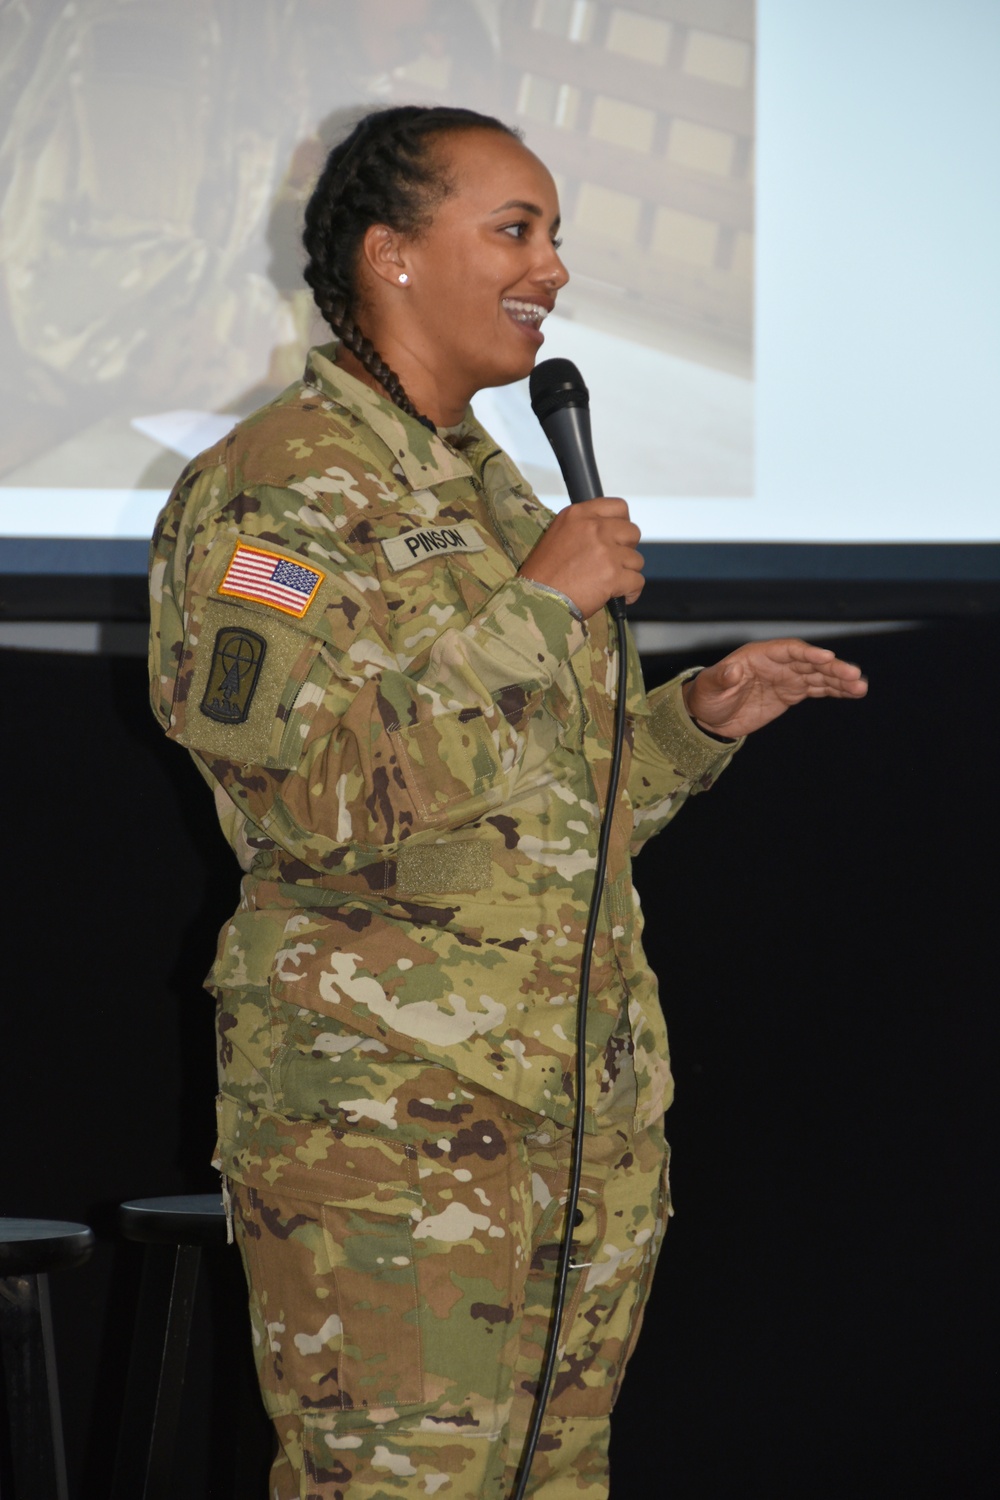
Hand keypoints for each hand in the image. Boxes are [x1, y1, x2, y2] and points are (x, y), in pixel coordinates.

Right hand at [520, 498, 643, 618]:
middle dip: (627, 549)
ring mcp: (605, 551)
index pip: (618, 507)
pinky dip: (631, 592)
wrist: (536, 600)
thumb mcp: (558, 534)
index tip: (618, 536)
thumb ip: (584, 527)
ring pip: (636, 559)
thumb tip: (608, 532)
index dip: (623, 523)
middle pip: (632, 532)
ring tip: (610, 582)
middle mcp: (594, 528)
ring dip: (627, 573)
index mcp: (579, 515)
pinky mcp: (613, 575)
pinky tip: (619, 596)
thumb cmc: (543, 574)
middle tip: (613, 562)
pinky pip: (638, 581)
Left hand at [683, 638, 867, 738]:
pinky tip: (854, 693)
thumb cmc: (706, 696)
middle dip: (833, 668)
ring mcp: (787, 677)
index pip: (789, 650)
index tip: (827, 658)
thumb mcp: (709, 687)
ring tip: (861, 687)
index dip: (808, 653)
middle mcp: (778, 663)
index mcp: (759, 655)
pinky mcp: (791, 693)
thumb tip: (732, 670)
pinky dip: (835, 691)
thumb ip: (722, 678)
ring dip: (840, 680)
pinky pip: (818, 689)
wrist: (708, 716)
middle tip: (854, 675)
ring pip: (819, 676)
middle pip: (810, 662)